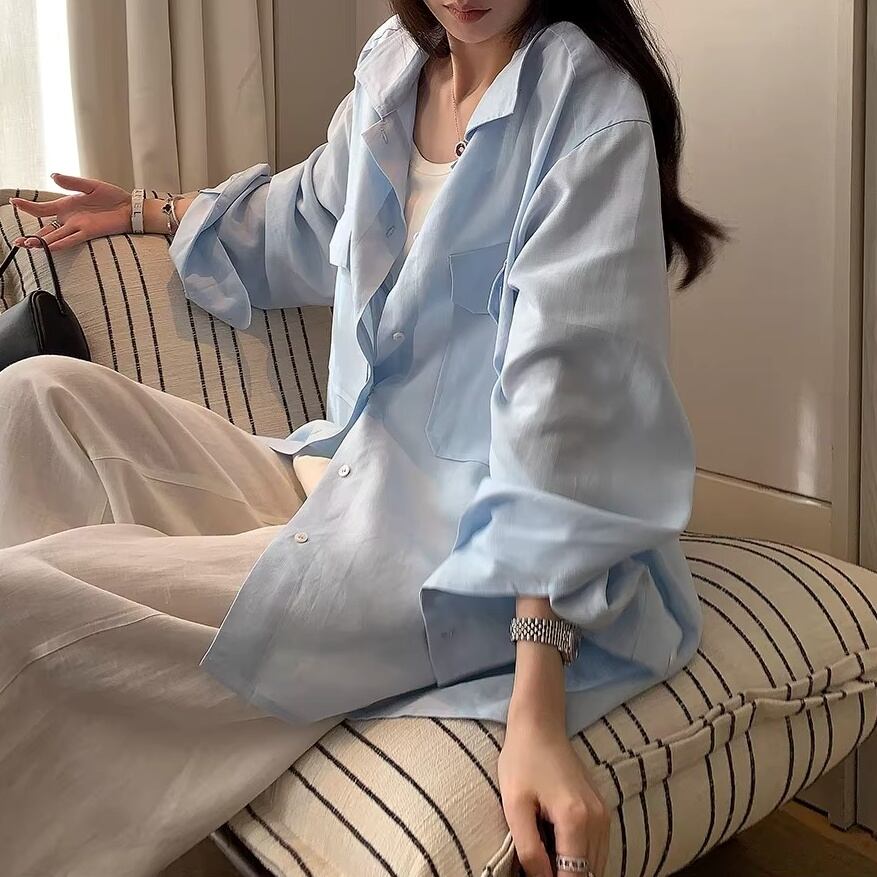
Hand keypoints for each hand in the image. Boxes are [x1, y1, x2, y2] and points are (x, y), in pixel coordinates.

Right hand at [10, 173, 132, 251]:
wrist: (129, 208)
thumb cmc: (112, 197)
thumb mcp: (90, 185)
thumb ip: (71, 182)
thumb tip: (53, 176)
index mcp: (66, 206)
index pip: (42, 208)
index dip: (27, 206)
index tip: (12, 202)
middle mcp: (69, 219)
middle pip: (45, 229)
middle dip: (31, 236)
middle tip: (17, 241)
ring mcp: (78, 227)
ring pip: (55, 237)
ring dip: (41, 242)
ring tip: (27, 246)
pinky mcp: (88, 233)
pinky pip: (71, 239)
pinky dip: (60, 243)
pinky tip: (49, 247)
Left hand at [498, 715, 609, 876]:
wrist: (540, 726)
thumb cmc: (522, 761)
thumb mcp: (514, 806)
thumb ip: (529, 849)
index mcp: (575, 819)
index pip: (574, 876)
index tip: (536, 876)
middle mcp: (598, 819)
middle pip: (589, 873)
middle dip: (565, 876)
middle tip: (538, 866)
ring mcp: (603, 814)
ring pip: (596, 864)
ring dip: (573, 869)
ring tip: (545, 857)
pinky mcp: (602, 810)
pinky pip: (597, 849)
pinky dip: (580, 857)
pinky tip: (556, 848)